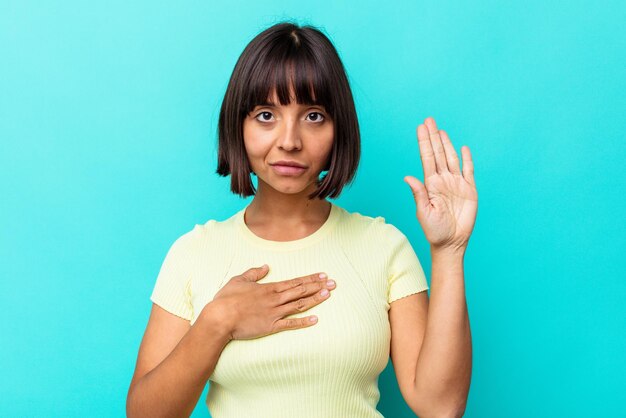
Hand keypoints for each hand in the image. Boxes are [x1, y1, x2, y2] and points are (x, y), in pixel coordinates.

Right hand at [210, 265, 336, 340]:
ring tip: (329, 295)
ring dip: (315, 300)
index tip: (323, 275)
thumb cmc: (227, 299)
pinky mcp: (271, 326)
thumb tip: (265, 266)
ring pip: (299, 305)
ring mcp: (274, 313)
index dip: (310, 278)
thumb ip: (253, 273)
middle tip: (334, 283)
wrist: (220, 317)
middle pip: (301, 291)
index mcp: (269, 287)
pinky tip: (315, 320)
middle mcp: (275, 299)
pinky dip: (304, 322)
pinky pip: (291, 324)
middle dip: (319, 286)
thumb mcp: (239, 280)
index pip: (295, 281)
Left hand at [403, 117, 477, 251]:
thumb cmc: (434, 230)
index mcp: (431, 184)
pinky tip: (463, 148)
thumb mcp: (424, 212)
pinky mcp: (470, 190)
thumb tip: (408, 177)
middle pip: (438, 154)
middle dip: (433, 137)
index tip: (420, 127)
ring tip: (441, 130)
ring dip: (447, 144)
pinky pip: (468, 171)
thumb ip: (418, 194)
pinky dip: (467, 159)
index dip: (424, 142)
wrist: (451, 243)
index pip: (427, 158)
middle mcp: (443, 180)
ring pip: (452, 159)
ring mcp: (456, 184)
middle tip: (429, 120)